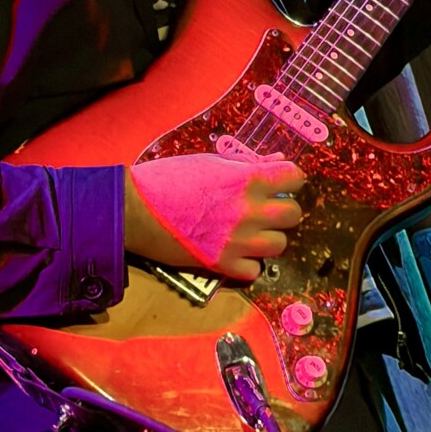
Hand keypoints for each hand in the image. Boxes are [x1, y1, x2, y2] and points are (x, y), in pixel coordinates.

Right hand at [124, 152, 304, 281]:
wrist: (135, 209)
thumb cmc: (169, 177)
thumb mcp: (210, 161)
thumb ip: (248, 164)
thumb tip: (278, 162)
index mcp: (246, 179)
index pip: (295, 178)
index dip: (290, 179)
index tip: (281, 182)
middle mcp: (248, 211)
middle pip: (293, 215)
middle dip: (283, 209)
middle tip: (266, 207)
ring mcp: (237, 241)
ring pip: (279, 244)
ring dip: (269, 237)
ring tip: (251, 231)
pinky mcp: (221, 264)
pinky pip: (254, 270)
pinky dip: (248, 262)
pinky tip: (235, 250)